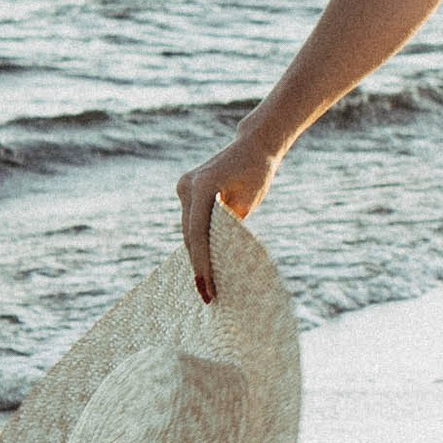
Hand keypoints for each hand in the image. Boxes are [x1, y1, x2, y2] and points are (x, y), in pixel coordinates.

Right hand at [177, 133, 277, 300]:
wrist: (254, 146)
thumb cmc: (258, 171)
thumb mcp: (249, 201)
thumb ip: (231, 226)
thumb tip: (219, 257)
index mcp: (201, 187)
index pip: (199, 234)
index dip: (202, 265)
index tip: (207, 290)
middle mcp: (187, 186)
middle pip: (191, 235)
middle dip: (198, 265)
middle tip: (207, 297)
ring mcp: (184, 187)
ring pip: (189, 231)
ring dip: (196, 255)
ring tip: (206, 287)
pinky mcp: (187, 191)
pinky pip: (191, 222)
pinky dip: (198, 242)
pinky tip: (204, 265)